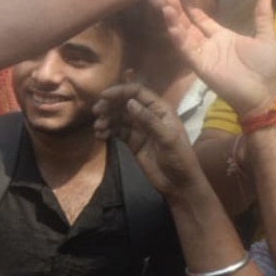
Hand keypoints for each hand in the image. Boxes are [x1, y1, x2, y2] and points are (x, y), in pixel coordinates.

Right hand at [94, 84, 208, 197]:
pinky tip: (100, 135)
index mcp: (160, 110)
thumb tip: (129, 103)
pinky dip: (107, 131)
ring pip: (119, 118)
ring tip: (98, 127)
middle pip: (125, 103)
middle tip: (96, 112)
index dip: (121, 91)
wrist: (178, 184)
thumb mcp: (167, 139)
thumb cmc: (179, 159)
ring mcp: (140, 129)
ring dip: (107, 119)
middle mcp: (148, 116)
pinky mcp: (132, 142)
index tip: (103, 96)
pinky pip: (117, 131)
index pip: (138, 93)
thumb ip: (149, 120)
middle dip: (110, 105)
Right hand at [162, 0, 275, 116]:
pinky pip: (187, 51)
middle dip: (178, 11)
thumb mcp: (267, 37)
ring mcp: (204, 56)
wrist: (266, 93)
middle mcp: (210, 45)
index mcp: (224, 37)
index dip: (191, 7)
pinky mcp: (201, 67)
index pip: (202, 20)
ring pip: (184, 36)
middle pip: (189, 25)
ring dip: (174, 22)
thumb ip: (262, 17)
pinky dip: (179, 39)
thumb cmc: (267, 68)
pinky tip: (172, 26)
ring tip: (166, 7)